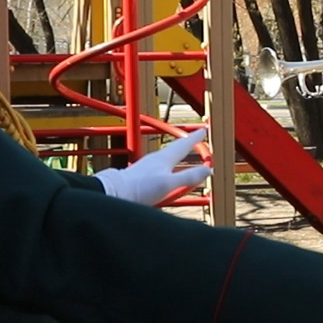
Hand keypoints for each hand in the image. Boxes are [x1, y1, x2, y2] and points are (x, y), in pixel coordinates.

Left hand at [94, 129, 210, 203]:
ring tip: (184, 153)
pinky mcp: (141, 175)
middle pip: (175, 149)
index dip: (195, 138)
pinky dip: (169, 166)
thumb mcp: (169, 184)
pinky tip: (166, 172)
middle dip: (187, 144)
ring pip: (167, 157)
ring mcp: (147, 166)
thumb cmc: (140, 188)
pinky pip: (160, 167)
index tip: (204, 130)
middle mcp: (156, 159)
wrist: (115, 192)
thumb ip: (189, 177)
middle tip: (196, 138)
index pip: (184, 145)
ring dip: (178, 155)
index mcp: (164, 158)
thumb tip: (208, 170)